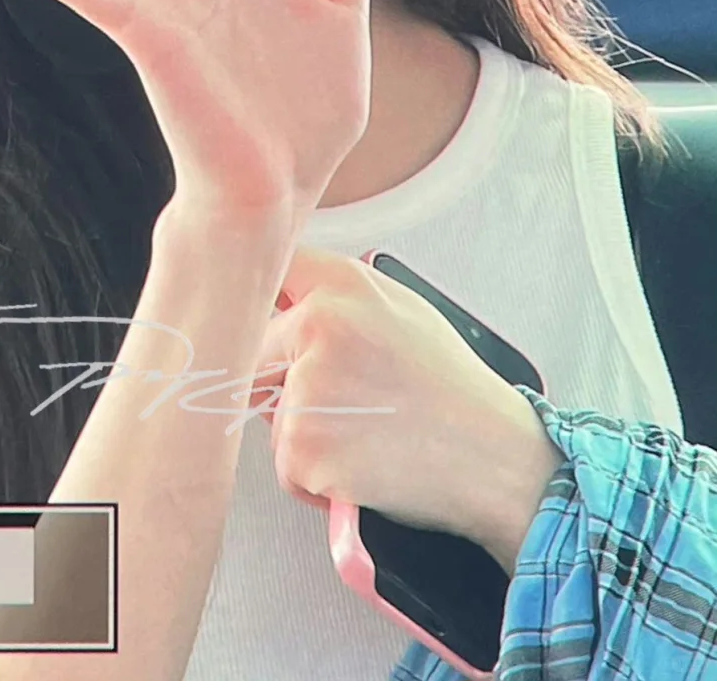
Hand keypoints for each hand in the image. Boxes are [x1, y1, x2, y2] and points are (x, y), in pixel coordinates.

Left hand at [252, 248, 563, 570]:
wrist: (492, 457)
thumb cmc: (451, 388)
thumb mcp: (401, 307)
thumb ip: (337, 290)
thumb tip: (282, 292)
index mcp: (341, 284)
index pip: (268, 271)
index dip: (264, 300)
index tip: (266, 318)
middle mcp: (317, 324)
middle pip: (255, 348)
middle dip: (282, 377)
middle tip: (343, 398)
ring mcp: (305, 385)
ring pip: (269, 411)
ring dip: (302, 431)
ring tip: (364, 430)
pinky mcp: (301, 446)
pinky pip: (285, 463)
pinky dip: (313, 476)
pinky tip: (361, 463)